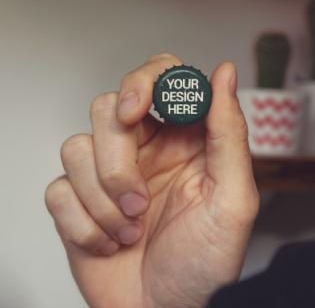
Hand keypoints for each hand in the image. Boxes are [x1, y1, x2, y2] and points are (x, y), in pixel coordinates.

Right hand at [45, 54, 259, 307]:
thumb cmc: (205, 264)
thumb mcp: (233, 198)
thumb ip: (229, 132)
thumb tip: (224, 72)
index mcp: (187, 141)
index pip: (162, 77)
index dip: (144, 82)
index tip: (136, 110)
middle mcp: (148, 149)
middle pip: (109, 107)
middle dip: (118, 157)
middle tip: (138, 198)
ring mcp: (109, 175)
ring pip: (78, 146)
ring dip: (102, 198)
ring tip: (131, 229)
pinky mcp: (79, 202)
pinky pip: (59, 188)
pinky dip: (83, 223)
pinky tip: (110, 244)